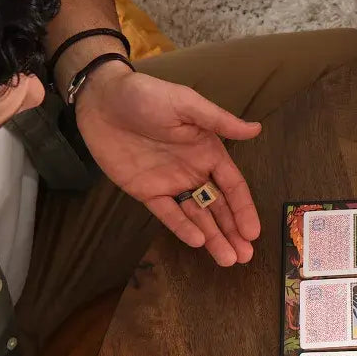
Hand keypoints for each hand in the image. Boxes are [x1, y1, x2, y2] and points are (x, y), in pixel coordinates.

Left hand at [75, 62, 261, 265]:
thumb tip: (256, 130)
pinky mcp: (147, 192)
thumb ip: (219, 121)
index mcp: (208, 151)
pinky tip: (198, 242)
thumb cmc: (147, 96)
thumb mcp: (186, 103)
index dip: (243, 209)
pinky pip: (168, 214)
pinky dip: (183, 228)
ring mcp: (171, 184)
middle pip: (218, 207)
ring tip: (228, 259)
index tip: (253, 233)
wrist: (101, 100)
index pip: (232, 186)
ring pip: (197, 216)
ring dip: (213, 237)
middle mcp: (194, 171)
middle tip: (245, 257)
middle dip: (232, 231)